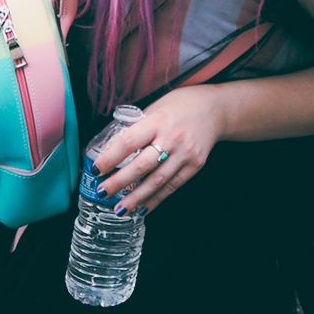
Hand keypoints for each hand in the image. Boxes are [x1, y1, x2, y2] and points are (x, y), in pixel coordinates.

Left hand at [88, 85, 224, 214]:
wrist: (217, 109)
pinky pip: (172, 186)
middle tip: (102, 192)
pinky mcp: (195, 165)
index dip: (110, 158)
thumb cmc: (183, 104)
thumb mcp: (158, 106)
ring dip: (135, 198)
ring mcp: (186, 153)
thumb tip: (113, 146)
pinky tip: (143, 208)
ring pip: (156, 181)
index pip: (129, 142)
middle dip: (119, 182)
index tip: (96, 169)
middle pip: (141, 166)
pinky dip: (156, 199)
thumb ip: (139, 126)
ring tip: (119, 209)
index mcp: (159, 120)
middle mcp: (172, 138)